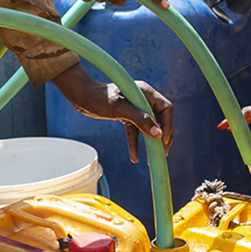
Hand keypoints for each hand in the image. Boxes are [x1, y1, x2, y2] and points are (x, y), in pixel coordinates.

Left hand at [52, 64, 175, 162]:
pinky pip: (135, 132)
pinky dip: (135, 143)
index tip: (164, 140)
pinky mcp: (127, 116)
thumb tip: (158, 134)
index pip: (166, 109)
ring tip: (151, 159)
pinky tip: (134, 157)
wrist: (82, 96)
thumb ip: (140, 120)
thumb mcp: (120, 109)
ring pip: (148, 128)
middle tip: (162, 153)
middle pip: (160, 120)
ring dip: (150, 143)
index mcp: (146, 92)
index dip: (168, 125)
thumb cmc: (100, 98)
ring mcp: (136, 108)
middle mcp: (143, 99)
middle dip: (161, 137)